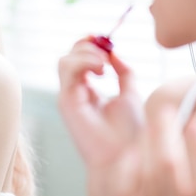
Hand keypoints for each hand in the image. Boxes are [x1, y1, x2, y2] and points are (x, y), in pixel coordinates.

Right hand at [57, 37, 143, 167]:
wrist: (126, 155)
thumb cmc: (130, 133)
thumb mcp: (130, 94)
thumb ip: (123, 72)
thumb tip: (114, 52)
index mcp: (87, 91)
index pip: (79, 59)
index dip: (89, 44)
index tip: (106, 39)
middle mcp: (74, 93)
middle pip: (69, 56)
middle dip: (87, 45)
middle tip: (106, 50)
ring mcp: (68, 97)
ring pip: (65, 61)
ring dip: (86, 54)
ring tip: (105, 64)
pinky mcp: (66, 102)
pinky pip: (68, 71)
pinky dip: (84, 62)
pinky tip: (102, 69)